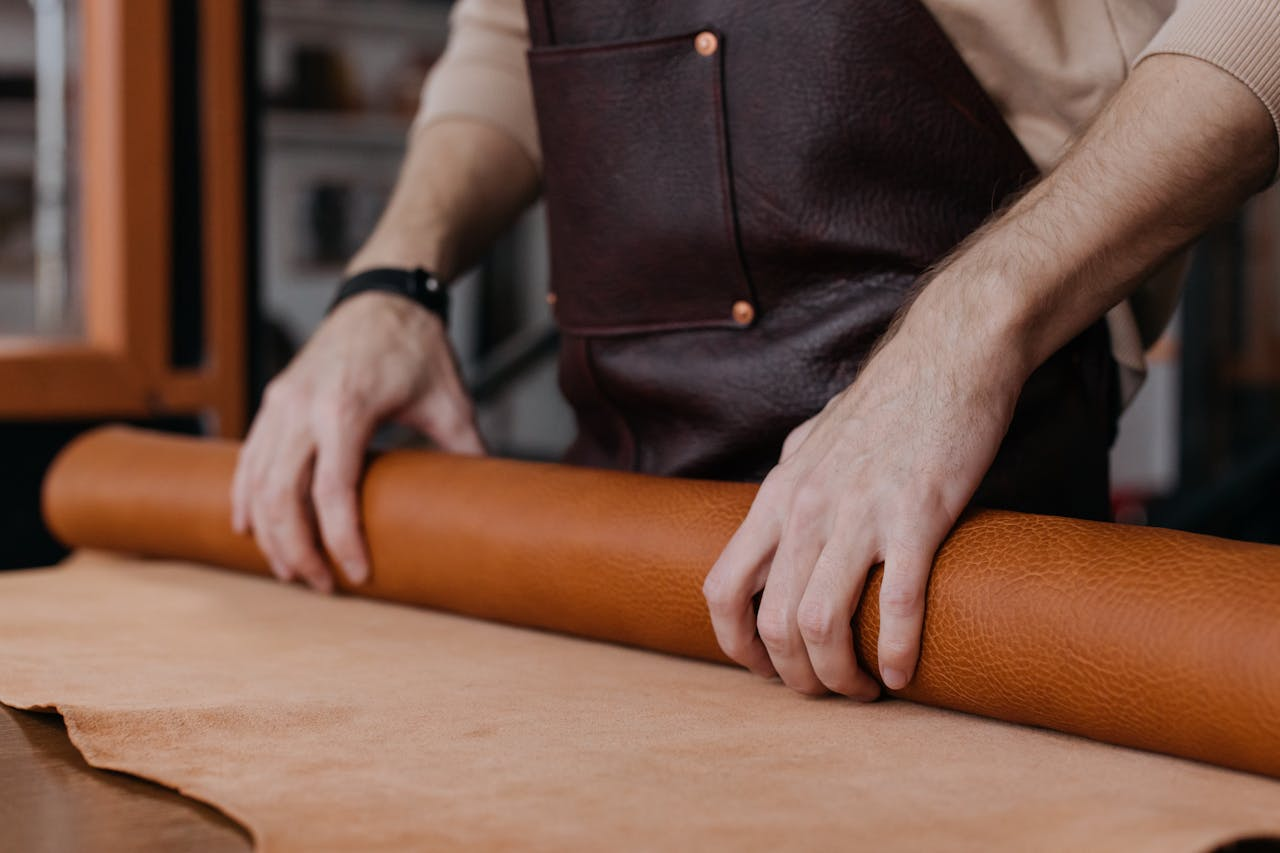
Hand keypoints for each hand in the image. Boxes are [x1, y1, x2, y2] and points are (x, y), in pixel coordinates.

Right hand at [231, 292, 483, 591]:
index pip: (333, 489)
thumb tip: (491, 502)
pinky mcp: (272, 401)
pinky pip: (248, 459)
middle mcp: (303, 405)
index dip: (340, 538)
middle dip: (296, 549)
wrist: (383, 295)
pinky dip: (245, 498)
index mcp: (346, 406)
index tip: (357, 574)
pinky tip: (249, 530)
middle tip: (321, 586)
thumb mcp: (451, 400)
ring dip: (269, 533)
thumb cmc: (418, 347)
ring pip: (258, 481)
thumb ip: (468, 451)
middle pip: (282, 494)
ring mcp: (281, 402)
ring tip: (290, 571)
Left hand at [702, 329, 1022, 696]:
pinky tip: (902, 671)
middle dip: (794, 676)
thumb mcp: (812, 442)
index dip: (736, 645)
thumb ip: (791, 485)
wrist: (947, 356)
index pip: (723, 588)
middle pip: (772, 623)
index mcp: (778, 495)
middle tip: (825, 689)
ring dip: (839, 676)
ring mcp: (858, 512)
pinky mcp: (916, 515)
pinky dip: (894, 651)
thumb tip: (779, 516)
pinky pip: (895, 603)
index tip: (765, 667)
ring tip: (863, 689)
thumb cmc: (885, 403)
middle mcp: (806, 508)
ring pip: (820, 624)